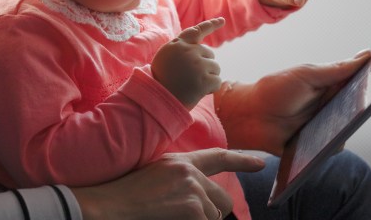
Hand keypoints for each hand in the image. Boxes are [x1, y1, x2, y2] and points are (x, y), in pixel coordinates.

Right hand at [72, 148, 264, 219]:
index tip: (260, 164)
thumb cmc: (125, 194)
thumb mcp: (155, 176)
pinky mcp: (193, 208)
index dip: (241, 161)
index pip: (217, 157)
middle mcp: (189, 172)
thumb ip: (180, 179)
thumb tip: (202, 197)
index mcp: (179, 161)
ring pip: (214, 216)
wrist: (110, 205)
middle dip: (211, 213)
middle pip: (222, 199)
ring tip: (170, 216)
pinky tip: (170, 219)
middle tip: (186, 216)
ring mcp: (193, 189)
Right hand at [152, 18, 223, 108]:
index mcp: (177, 45)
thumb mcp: (164, 59)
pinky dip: (211, 89)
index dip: (211, 25)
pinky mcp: (204, 79)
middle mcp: (188, 51)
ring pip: (215, 68)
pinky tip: (198, 92)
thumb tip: (198, 45)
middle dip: (205, 65)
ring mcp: (197, 64)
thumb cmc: (161, 82)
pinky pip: (217, 82)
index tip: (222, 21)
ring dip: (208, 77)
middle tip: (190, 77)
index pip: (197, 31)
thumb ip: (180, 49)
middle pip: (209, 54)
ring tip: (192, 84)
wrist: (159, 101)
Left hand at [216, 50, 370, 154]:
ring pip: (347, 129)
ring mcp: (325, 127)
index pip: (358, 85)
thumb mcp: (306, 75)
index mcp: (330, 87)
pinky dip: (332, 143)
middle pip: (357, 109)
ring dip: (345, 125)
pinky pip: (333, 148)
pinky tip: (328, 138)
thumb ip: (335, 70)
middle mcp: (331, 107)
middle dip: (361, 106)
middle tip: (361, 102)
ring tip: (340, 119)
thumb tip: (366, 56)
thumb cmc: (275, 90)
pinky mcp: (317, 146)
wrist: (249, 115)